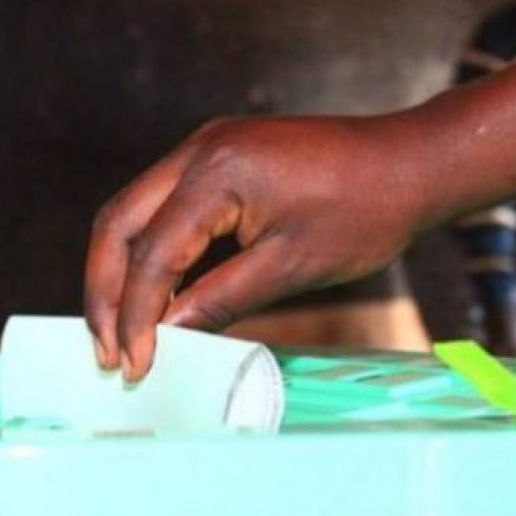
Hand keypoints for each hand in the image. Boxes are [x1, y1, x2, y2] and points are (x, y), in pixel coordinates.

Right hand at [84, 115, 433, 381]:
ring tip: (122, 332)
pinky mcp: (215, 158)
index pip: (152, 253)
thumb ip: (219, 301)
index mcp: (217, 172)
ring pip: (131, 213)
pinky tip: (156, 294)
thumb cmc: (365, 212)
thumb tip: (164, 337)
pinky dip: (150, 252)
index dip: (137, 316)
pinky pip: (161, 206)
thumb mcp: (291, 268)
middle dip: (105, 292)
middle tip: (106, 351)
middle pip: (117, 224)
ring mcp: (203, 149)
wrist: (410, 162)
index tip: (134, 365)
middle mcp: (197, 150)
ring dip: (121, 273)